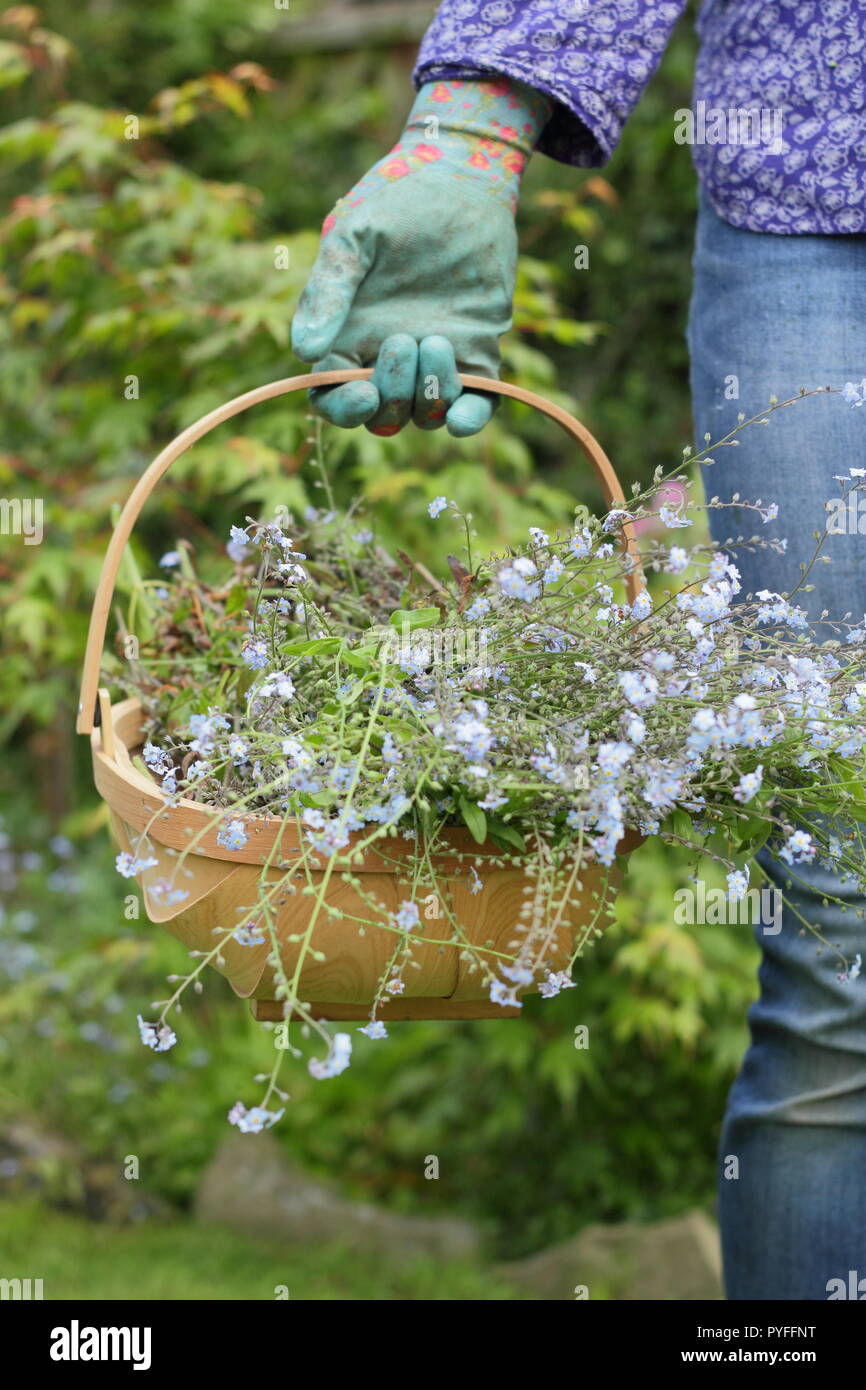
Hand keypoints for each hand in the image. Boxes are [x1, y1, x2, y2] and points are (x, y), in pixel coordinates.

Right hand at [291, 78, 549, 436]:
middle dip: (391, 394)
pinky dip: (468, 420)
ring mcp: (433, 360)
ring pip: (424, 415)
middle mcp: (387, 358)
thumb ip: (329, 292)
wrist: (460, 178)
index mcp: (347, 337)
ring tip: (436, 340)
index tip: (363, 393)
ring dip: (428, 396)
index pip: (333, 397)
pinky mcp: (477, 353)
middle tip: (403, 340)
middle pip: (381, 414)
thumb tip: (304, 353)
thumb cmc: (396, 203)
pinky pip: (473, 406)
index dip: (344, 408)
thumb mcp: (354, 239)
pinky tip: (464, 417)